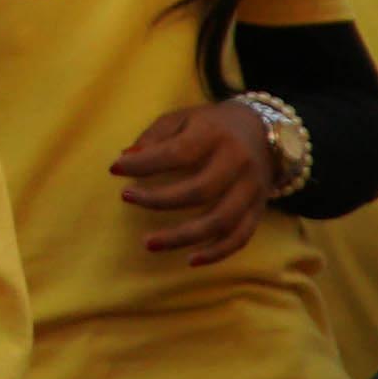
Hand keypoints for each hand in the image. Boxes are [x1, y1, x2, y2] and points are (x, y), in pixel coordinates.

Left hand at [108, 97, 281, 265]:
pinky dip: (217, 252)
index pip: (178, 153)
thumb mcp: (182, 118)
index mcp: (216, 134)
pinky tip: (190, 260)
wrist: (263, 132)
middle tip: (126, 197)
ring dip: (183, 237)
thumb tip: (126, 158)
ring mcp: (252, 189)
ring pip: (221, 221)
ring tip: (149, 243)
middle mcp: (238, 162)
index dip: (145, 164)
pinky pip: (241, 237)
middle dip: (159, 200)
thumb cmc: (211, 125)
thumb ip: (155, 136)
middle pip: (200, 191)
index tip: (114, 169)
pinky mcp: (259, 210)